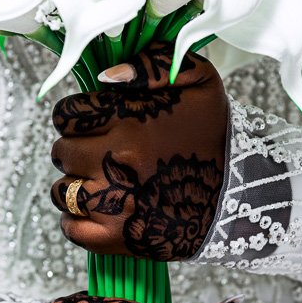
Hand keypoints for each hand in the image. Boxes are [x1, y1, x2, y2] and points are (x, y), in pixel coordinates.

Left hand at [50, 42, 228, 259]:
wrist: (240, 193)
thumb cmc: (214, 134)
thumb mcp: (198, 80)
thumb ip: (151, 64)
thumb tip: (105, 76)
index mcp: (129, 121)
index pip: (66, 115)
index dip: (76, 116)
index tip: (94, 123)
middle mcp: (116, 162)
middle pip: (61, 151)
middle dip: (75, 148)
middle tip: (99, 152)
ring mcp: (115, 203)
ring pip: (61, 191)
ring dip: (73, 184)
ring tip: (99, 181)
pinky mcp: (118, 238)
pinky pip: (71, 229)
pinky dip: (76, 220)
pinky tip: (98, 210)